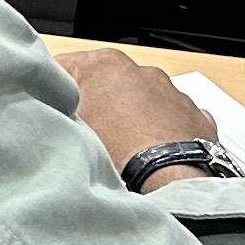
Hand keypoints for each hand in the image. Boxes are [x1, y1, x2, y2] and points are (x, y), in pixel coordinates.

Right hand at [54, 47, 216, 180]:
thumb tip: (50, 110)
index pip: (64, 66)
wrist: (172, 179)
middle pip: (107, 83)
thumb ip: (56, 110)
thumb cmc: (119, 153)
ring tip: (123, 151)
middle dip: (97, 104)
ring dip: (131, 118)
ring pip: (142, 100)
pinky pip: (171, 119)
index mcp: (105, 65)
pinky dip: (162, 132)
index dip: (52, 90)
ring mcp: (172, 91)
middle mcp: (142, 71)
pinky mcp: (195, 115)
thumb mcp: (70, 128)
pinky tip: (153, 154)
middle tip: (87, 136)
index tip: (51, 109)